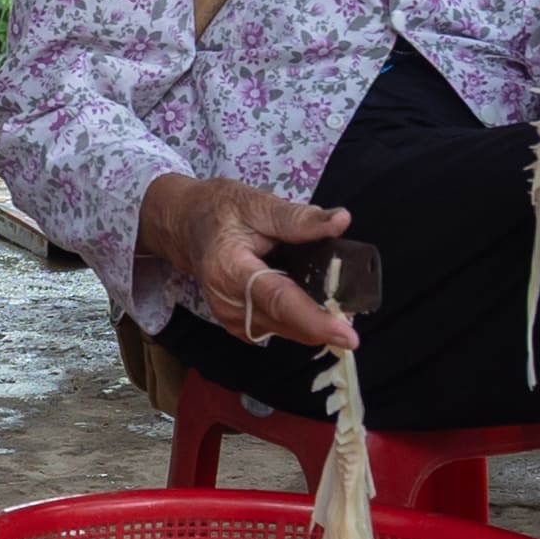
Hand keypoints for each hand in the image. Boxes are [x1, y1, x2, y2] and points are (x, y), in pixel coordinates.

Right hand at [137, 172, 360, 353]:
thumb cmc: (219, 209)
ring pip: (284, 330)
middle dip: (323, 322)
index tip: (348, 335)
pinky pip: (277, 328)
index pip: (278, 300)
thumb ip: (298, 218)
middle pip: (285, 322)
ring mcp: (230, 317)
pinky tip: (309, 302)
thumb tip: (340, 221)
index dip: (315, 320)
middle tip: (354, 309)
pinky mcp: (238, 324)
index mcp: (229, 268)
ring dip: (312, 322)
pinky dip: (298, 320)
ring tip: (335, 302)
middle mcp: (226, 302)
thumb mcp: (256, 203)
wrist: (185, 225)